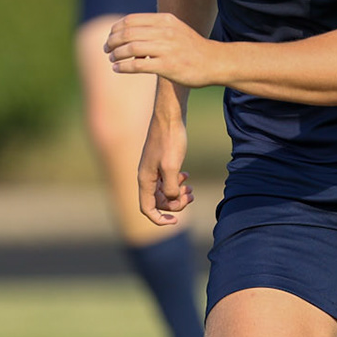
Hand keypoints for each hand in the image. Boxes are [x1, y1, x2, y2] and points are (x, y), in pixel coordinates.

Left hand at [105, 12, 219, 86]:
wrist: (214, 62)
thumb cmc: (192, 48)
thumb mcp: (175, 29)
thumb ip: (156, 27)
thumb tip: (131, 30)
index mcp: (165, 20)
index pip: (131, 20)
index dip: (116, 28)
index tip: (110, 37)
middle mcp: (165, 32)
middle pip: (128, 33)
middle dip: (112, 41)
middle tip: (107, 49)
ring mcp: (166, 49)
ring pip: (130, 48)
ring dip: (116, 54)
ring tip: (112, 59)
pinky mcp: (167, 66)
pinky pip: (137, 66)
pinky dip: (123, 67)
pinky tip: (117, 69)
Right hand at [137, 109, 192, 225]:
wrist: (170, 114)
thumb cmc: (170, 139)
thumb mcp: (172, 166)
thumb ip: (171, 188)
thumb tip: (173, 199)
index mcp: (145, 179)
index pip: (147, 209)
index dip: (159, 219)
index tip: (176, 221)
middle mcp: (146, 176)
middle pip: (158, 202)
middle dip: (175, 203)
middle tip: (191, 194)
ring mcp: (153, 168)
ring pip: (164, 191)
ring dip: (178, 194)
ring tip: (191, 188)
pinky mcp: (160, 161)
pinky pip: (166, 180)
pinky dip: (177, 182)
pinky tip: (186, 175)